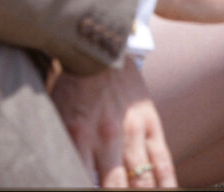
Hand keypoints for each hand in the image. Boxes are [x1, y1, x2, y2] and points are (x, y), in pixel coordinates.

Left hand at [51, 58, 176, 188]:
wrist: (100, 46)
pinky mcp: (150, 120)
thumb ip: (61, 145)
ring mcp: (132, 129)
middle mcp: (107, 136)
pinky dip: (166, 183)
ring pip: (142, 179)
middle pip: (116, 189)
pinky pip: (162, 159)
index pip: (83, 183)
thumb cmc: (73, 82)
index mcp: (78, 135)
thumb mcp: (56, 112)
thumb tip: (57, 173)